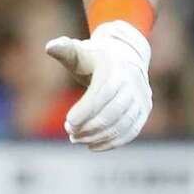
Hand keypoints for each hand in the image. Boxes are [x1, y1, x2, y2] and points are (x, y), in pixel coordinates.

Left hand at [45, 20, 150, 149]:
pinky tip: (92, 146)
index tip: (68, 122)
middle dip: (90, 126)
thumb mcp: (79, 51)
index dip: (86, 109)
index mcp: (115, 68)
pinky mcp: (144, 110)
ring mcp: (141, 98)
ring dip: (98, 136)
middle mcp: (132, 83)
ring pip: (122, 124)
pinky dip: (112, 142)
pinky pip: (131, 131)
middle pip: (113, 111)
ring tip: (77, 139)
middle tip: (70, 132)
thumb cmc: (95, 57)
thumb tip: (49, 47)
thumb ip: (64, 50)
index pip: (103, 92)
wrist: (125, 56)